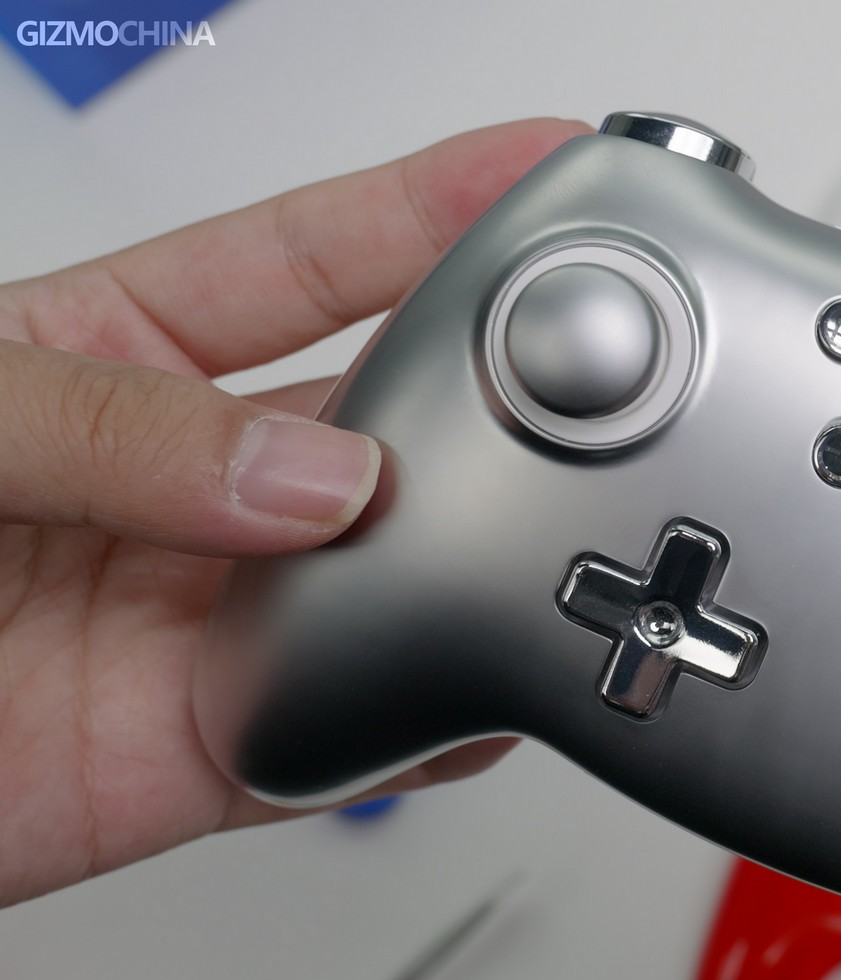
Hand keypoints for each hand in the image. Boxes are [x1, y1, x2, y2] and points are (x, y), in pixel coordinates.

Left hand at [0, 118, 588, 907]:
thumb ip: (103, 430)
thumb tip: (299, 478)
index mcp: (107, 355)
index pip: (305, 264)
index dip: (428, 210)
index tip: (538, 174)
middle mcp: (179, 485)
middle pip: (372, 421)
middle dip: (471, 396)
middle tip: (542, 390)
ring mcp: (199, 617)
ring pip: (383, 578)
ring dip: (458, 562)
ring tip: (500, 545)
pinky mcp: (203, 749)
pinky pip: (343, 733)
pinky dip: (421, 717)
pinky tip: (460, 687)